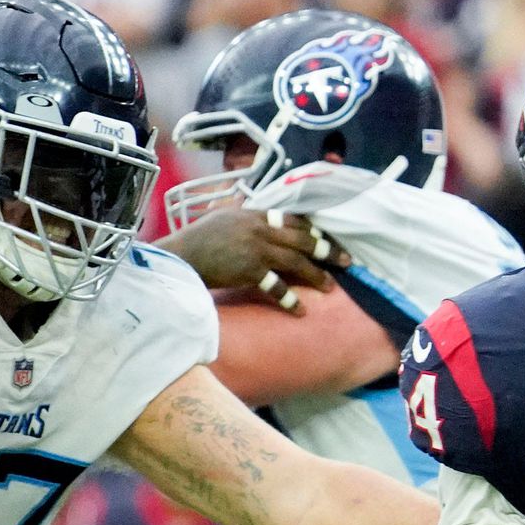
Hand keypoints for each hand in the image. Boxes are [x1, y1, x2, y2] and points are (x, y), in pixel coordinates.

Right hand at [155, 207, 350, 311]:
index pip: (293, 218)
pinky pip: (276, 287)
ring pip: (296, 261)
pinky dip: (290, 300)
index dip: (313, 230)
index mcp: (254, 214)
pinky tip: (300, 310)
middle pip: (303, 238)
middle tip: (347, 260)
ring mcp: (255, 249)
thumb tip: (266, 224)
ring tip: (331, 287)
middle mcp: (258, 228)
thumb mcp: (224, 220)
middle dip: (327, 249)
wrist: (178, 256)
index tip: (327, 239)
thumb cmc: (197, 241)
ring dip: (316, 275)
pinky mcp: (249, 270)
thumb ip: (248, 221)